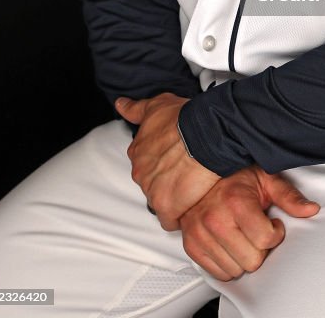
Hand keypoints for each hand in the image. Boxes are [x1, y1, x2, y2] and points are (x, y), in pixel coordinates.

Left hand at [115, 92, 219, 229]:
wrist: (204, 133)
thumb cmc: (184, 118)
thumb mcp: (157, 105)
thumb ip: (136, 108)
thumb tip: (120, 105)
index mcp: (137, 152)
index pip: (146, 164)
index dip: (162, 163)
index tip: (175, 160)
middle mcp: (140, 172)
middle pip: (152, 184)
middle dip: (168, 181)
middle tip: (187, 172)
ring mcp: (151, 191)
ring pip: (162, 201)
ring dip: (176, 197)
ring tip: (195, 187)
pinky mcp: (167, 207)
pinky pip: (171, 220)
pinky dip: (181, 216)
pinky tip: (193, 204)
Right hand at [179, 166, 319, 280]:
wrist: (203, 173)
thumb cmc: (236, 177)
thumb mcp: (266, 179)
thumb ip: (289, 196)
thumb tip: (311, 209)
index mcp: (235, 202)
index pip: (264, 240)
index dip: (275, 234)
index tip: (272, 224)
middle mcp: (214, 219)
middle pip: (252, 261)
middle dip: (260, 249)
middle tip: (257, 231)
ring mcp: (200, 234)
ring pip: (236, 271)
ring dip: (244, 257)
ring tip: (243, 236)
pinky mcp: (191, 246)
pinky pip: (218, 274)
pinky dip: (228, 264)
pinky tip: (231, 244)